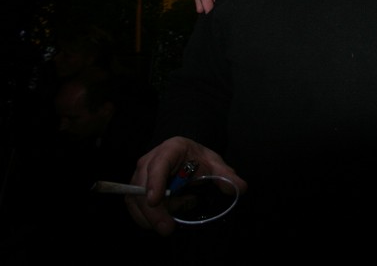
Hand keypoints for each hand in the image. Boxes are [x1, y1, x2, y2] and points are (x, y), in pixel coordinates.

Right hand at [126, 137, 246, 235]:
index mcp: (171, 149)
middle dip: (153, 210)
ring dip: (151, 217)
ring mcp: (140, 175)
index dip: (155, 182)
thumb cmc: (198, 158)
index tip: (156, 201)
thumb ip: (226, 175)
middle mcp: (150, 160)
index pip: (159, 164)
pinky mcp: (136, 190)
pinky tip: (166, 217)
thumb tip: (240, 188)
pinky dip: (148, 218)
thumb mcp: (214, 163)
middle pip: (142, 186)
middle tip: (167, 228)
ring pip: (136, 200)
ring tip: (172, 221)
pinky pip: (136, 207)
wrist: (185, 156)